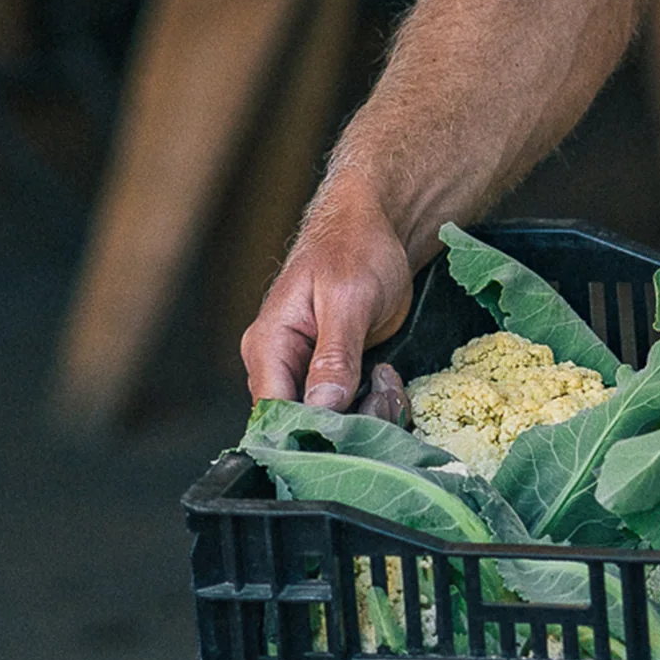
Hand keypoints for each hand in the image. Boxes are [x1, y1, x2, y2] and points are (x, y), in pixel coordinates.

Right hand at [240, 174, 414, 410]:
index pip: (274, 413)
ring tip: (390, 384)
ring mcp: (305, 371)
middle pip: (301, 425)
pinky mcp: (332, 373)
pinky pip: (346, 407)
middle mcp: (280, 365)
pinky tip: (390, 383)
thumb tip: (321, 406)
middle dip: (345, 424)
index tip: (352, 432)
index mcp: (269, 345)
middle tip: (383, 401)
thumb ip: (334, 354)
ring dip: (364, 413)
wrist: (377, 227)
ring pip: (327, 421)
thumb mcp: (349, 297)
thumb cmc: (356, 246)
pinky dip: (372, 403)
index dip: (310, 431)